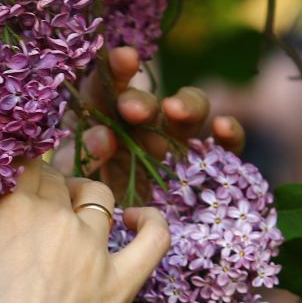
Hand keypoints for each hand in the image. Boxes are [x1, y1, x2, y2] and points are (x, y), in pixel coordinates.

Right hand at [0, 159, 169, 302]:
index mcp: (9, 210)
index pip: (22, 166)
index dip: (18, 174)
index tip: (14, 188)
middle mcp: (55, 220)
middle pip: (57, 180)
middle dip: (47, 187)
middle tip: (34, 211)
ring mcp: (92, 251)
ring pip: (98, 197)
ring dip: (85, 198)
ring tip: (73, 214)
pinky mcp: (120, 284)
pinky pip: (153, 238)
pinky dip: (151, 222)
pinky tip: (138, 219)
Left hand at [69, 46, 248, 197]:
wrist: (107, 244)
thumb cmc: (83, 204)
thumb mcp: (73, 179)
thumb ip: (83, 156)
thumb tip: (103, 138)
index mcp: (103, 120)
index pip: (108, 86)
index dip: (117, 69)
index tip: (124, 58)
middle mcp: (141, 127)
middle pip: (149, 101)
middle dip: (141, 101)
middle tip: (131, 110)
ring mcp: (173, 145)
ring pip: (190, 111)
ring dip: (186, 105)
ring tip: (174, 111)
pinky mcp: (200, 168)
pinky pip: (223, 147)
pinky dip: (229, 134)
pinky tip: (222, 128)